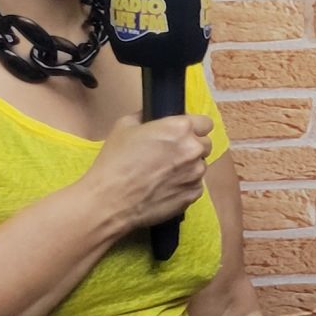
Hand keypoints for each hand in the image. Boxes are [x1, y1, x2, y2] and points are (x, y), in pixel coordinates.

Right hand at [81, 113, 213, 232]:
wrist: (110, 200)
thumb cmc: (115, 162)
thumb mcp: (124, 126)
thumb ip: (145, 116)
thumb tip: (151, 114)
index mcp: (180, 128)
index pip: (205, 123)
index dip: (193, 127)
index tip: (183, 133)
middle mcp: (193, 149)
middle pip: (205, 144)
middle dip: (191, 147)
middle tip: (170, 154)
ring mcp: (196, 174)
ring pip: (200, 166)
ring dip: (188, 167)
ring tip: (164, 174)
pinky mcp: (193, 194)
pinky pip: (195, 185)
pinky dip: (184, 185)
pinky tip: (164, 188)